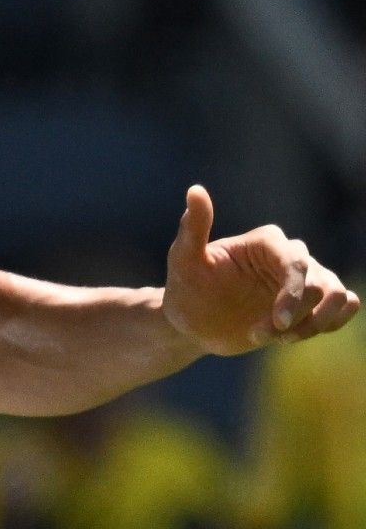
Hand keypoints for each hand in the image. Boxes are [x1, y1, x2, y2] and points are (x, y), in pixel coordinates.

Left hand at [163, 185, 359, 355]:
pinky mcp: (312, 301)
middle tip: (258, 335)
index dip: (293, 294)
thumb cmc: (186, 287)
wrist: (194, 321)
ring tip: (279, 338)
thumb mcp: (183, 259)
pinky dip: (331, 323)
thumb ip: (193, 228)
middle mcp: (290, 256)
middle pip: (320, 284)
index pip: (297, 262)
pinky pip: (345, 305)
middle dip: (296, 317)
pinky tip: (295, 335)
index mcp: (266, 242)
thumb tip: (195, 190)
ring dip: (314, 324)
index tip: (279, 323)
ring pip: (337, 295)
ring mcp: (304, 278)